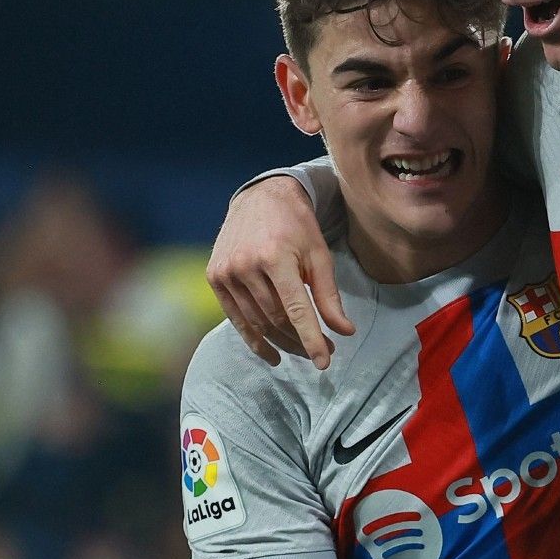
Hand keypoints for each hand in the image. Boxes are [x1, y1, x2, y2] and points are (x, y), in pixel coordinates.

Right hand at [205, 175, 354, 367]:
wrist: (260, 197)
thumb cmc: (296, 225)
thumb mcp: (319, 255)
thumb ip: (329, 295)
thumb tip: (345, 331)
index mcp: (275, 256)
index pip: (296, 309)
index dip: (311, 338)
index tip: (325, 361)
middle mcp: (246, 266)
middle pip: (276, 319)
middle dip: (301, 340)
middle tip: (324, 350)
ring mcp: (226, 272)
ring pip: (257, 322)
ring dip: (281, 342)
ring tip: (302, 350)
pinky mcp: (214, 277)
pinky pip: (236, 318)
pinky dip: (254, 338)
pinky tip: (271, 353)